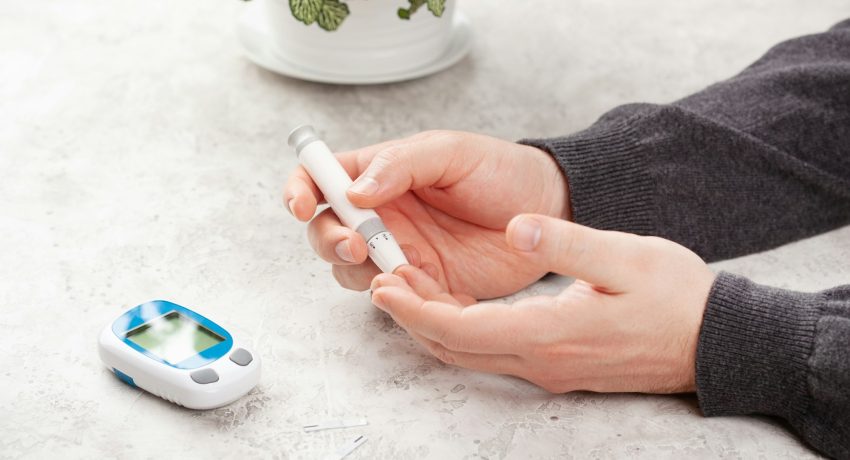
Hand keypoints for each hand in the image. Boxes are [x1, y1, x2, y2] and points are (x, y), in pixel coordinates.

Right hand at [283, 131, 569, 298]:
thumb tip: (353, 191)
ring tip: (401, 266)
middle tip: (357, 244)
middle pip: (325, 232)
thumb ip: (399, 165)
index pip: (319, 179)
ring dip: (361, 273)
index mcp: (378, 174)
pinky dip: (398, 297)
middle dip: (329, 241)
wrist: (548, 210)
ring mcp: (399, 252)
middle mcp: (381, 215)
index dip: (298, 191)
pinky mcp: (424, 285)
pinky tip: (428, 284)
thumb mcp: (450, 151)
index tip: (301, 205)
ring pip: (351, 271)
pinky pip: (393, 298)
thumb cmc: (500, 171)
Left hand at [369, 214, 715, 393]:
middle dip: (412, 317)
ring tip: (408, 287)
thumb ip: (565, 242)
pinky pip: (493, 354)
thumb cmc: (675, 297)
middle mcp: (541, 361)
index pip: (460, 330)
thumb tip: (516, 228)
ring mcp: (549, 369)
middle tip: (381, 281)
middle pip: (454, 349)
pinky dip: (463, 331)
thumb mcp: (624, 257)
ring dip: (434, 324)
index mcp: (550, 334)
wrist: (713, 341)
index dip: (414, 308)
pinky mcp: (557, 365)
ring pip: (471, 354)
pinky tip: (455, 304)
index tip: (381, 284)